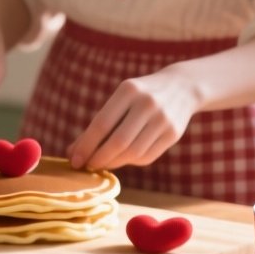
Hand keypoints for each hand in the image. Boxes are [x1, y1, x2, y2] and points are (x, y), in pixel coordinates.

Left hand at [67, 68, 201, 170]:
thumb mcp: (120, 99)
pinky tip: (123, 158)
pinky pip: (147, 157)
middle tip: (88, 166)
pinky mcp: (174, 133)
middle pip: (118, 142)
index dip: (86, 145)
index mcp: (129, 90)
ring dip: (114, 163)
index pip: (102, 123)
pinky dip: (131, 161)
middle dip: (99, 158)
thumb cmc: (140, 95)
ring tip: (103, 163)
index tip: (74, 160)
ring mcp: (163, 119)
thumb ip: (98, 124)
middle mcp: (147, 103)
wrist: (182, 87)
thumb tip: (72, 152)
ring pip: (133, 153)